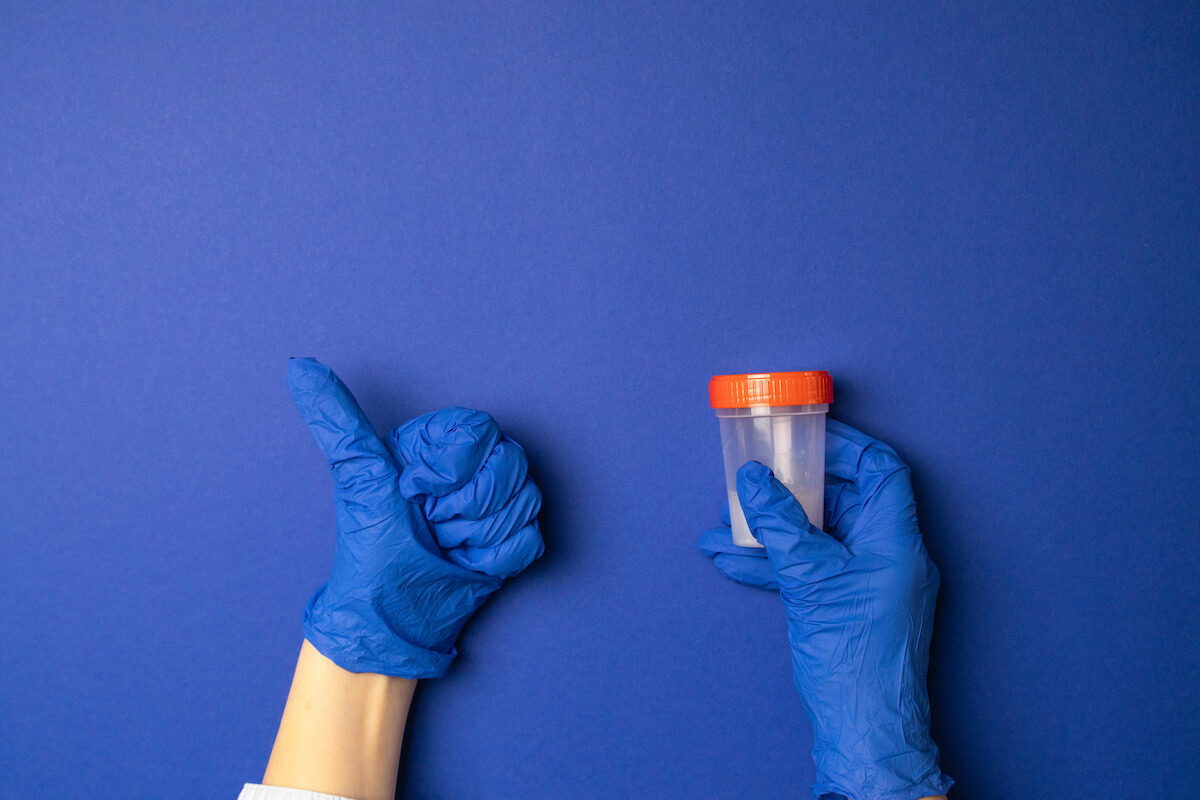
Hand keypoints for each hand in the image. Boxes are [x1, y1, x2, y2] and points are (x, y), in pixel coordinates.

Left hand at [288, 357, 542, 678]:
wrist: (390, 616)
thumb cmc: (371, 549)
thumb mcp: (358, 478)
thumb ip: (337, 421)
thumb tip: (299, 366)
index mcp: (437, 444)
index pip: (479, 430)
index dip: (452, 469)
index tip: (416, 492)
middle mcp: (472, 466)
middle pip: (509, 464)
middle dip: (466, 508)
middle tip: (433, 525)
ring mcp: (497, 501)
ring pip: (525, 500)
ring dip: (479, 536)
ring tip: (447, 546)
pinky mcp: (513, 537)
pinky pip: (529, 538)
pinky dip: (497, 559)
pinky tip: (469, 564)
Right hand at [699, 419, 952, 799]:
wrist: (860, 725)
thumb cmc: (856, 657)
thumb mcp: (810, 579)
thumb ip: (780, 524)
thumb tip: (753, 480)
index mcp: (896, 540)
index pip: (882, 471)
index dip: (846, 447)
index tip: (806, 435)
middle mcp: (885, 554)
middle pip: (841, 498)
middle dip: (791, 487)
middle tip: (755, 474)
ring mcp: (863, 579)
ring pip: (815, 535)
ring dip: (770, 526)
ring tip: (726, 520)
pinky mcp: (841, 602)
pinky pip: (805, 566)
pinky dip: (770, 559)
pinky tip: (730, 556)